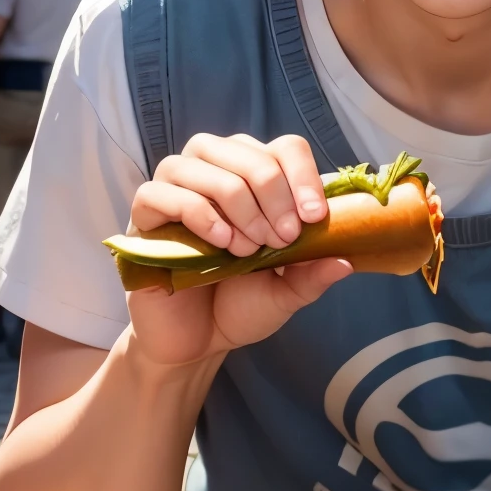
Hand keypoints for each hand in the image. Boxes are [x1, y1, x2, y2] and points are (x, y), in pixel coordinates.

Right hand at [125, 133, 350, 369]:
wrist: (195, 342)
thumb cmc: (239, 306)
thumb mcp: (285, 293)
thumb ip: (311, 276)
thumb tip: (345, 261)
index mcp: (255, 180)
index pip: (283, 148)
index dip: (302, 175)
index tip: (316, 217)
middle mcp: (215, 172)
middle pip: (246, 150)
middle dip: (274, 194)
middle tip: (282, 240)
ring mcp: (176, 189)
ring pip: (202, 161)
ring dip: (237, 203)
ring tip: (249, 248)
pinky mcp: (145, 215)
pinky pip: (161, 192)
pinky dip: (197, 213)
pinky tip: (219, 243)